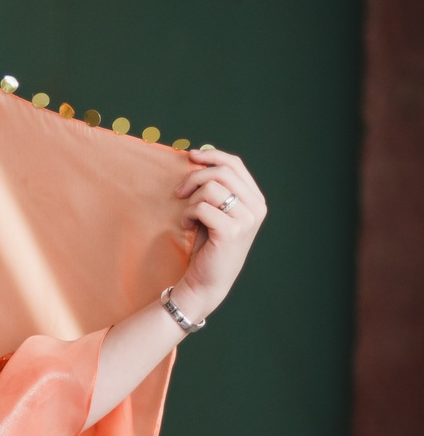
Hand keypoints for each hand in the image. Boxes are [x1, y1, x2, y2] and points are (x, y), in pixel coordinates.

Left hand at [170, 146, 266, 321]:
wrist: (205, 281)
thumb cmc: (206, 245)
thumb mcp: (214, 210)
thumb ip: (215, 186)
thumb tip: (198, 155)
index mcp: (255, 200)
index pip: (235, 164)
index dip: (212, 155)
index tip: (190, 156)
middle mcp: (256, 208)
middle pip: (222, 172)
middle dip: (195, 177)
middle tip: (179, 192)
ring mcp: (247, 220)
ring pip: (211, 188)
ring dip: (191, 200)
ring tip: (187, 215)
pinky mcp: (231, 231)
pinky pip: (202, 207)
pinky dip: (189, 213)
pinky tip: (187, 225)